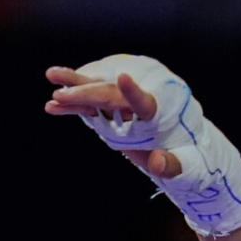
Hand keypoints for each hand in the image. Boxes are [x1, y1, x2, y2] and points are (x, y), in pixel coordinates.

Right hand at [44, 61, 182, 179]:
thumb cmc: (189, 157)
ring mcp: (125, 102)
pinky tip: (52, 106)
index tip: (124, 76)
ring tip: (51, 74)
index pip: (146, 101)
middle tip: (61, 94)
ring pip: (97, 90)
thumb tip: (157, 163)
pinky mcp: (114, 108)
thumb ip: (171, 165)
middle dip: (86, 92)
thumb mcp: (187, 166)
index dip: (134, 91)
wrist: (184, 145)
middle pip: (111, 93)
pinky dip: (73, 106)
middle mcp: (141, 99)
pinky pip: (90, 105)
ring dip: (74, 86)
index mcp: (161, 111)